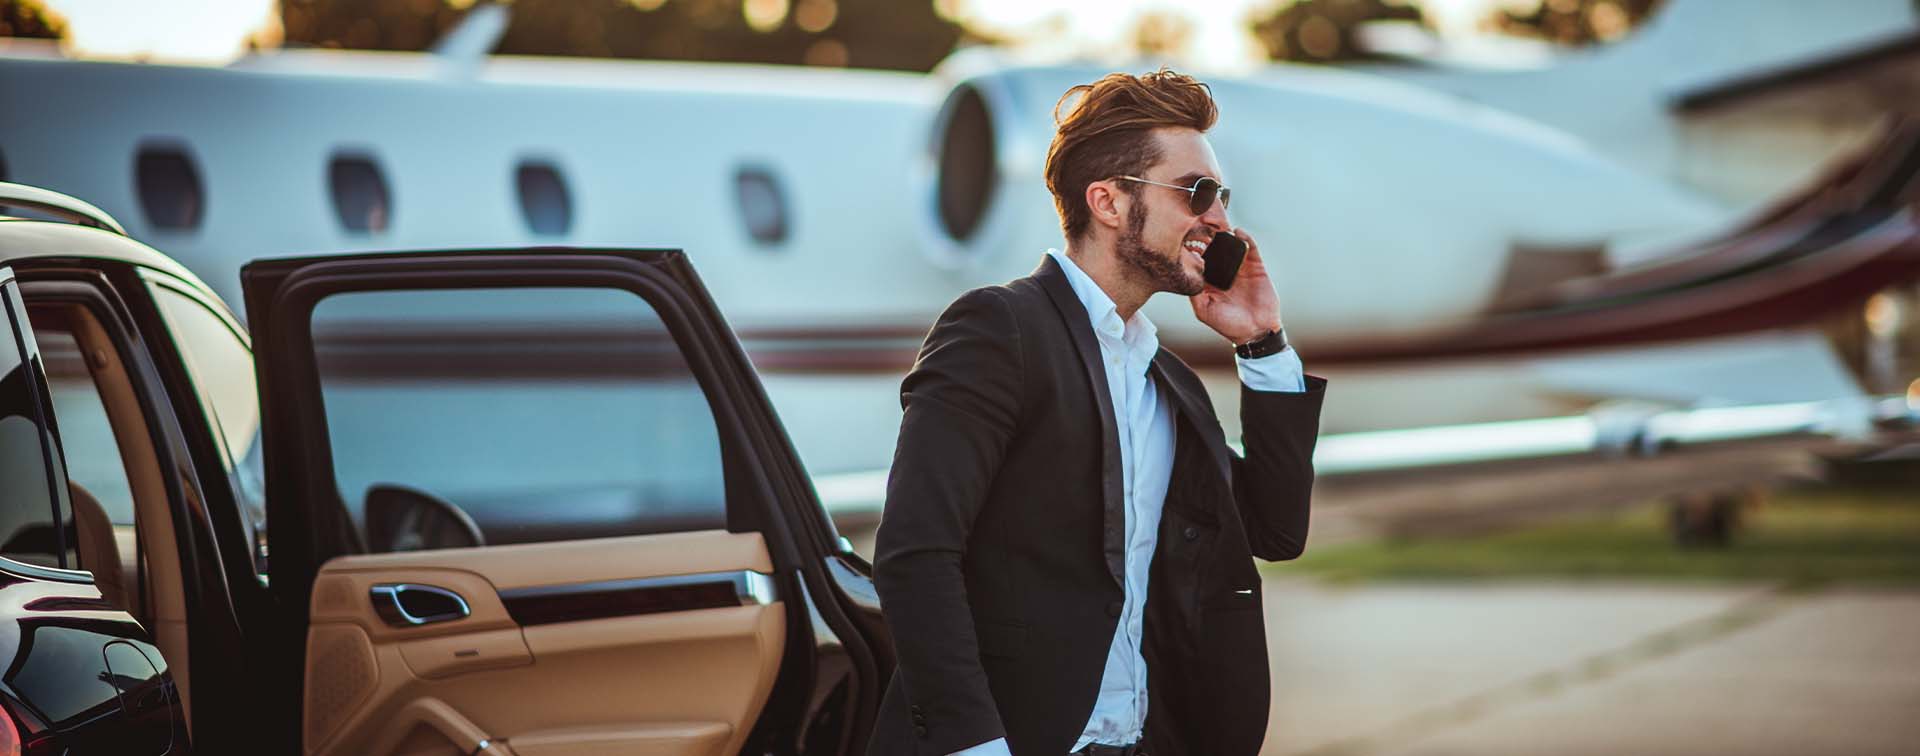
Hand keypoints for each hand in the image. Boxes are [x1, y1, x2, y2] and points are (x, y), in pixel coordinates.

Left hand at [1191, 227, 1282, 344]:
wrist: (1256, 331)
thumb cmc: (1228, 325)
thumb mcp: (1204, 310)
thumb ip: (1194, 293)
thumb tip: (1185, 272)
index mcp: (1208, 280)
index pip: (1199, 260)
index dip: (1193, 248)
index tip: (1187, 237)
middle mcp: (1223, 272)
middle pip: (1215, 249)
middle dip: (1209, 237)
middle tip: (1202, 226)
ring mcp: (1240, 268)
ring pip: (1231, 246)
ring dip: (1226, 235)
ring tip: (1219, 227)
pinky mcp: (1255, 266)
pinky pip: (1250, 248)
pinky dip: (1245, 238)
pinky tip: (1238, 233)